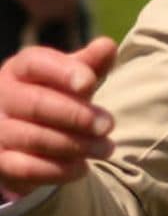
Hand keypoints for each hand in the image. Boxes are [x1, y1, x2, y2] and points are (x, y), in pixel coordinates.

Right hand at [0, 36, 117, 195]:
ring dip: (76, 145)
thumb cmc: (55, 97)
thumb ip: (90, 65)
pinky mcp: (0, 160)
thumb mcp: (72, 80)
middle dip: (76, 115)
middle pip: (36, 103)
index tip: (88, 83)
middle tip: (109, 124)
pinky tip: (83, 167)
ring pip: (34, 137)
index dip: (62, 72)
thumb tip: (107, 45)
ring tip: (107, 148)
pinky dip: (59, 169)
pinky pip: (27, 167)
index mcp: (20, 69)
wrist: (23, 139)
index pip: (36, 63)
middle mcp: (2, 96)